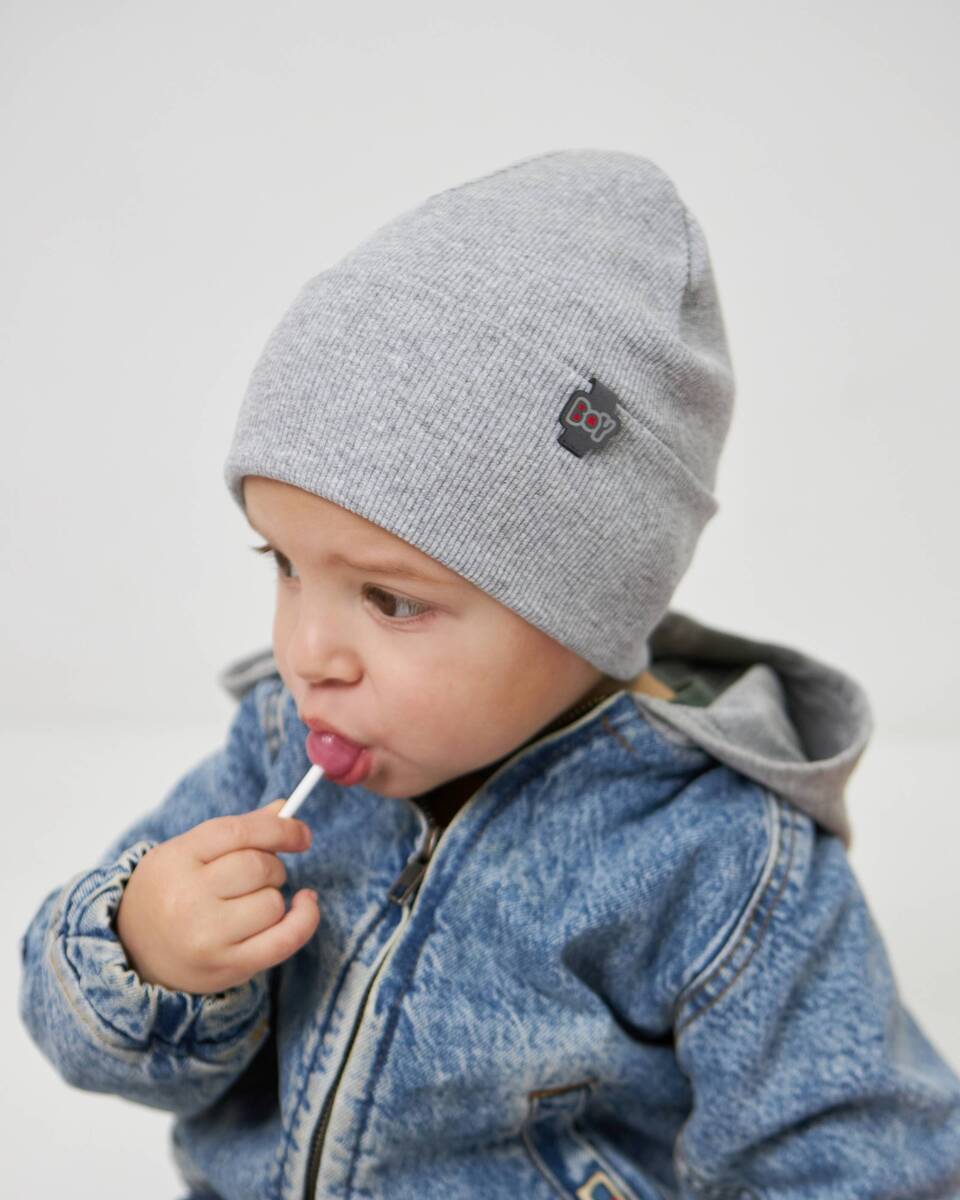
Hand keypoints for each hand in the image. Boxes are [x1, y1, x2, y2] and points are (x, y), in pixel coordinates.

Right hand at [114, 799, 319, 994]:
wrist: (134, 953)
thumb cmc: (169, 893)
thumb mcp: (188, 853)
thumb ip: (237, 831)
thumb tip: (285, 810)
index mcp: (175, 859)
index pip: (238, 832)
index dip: (279, 828)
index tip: (300, 833)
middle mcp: (186, 898)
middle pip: (259, 867)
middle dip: (273, 866)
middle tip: (261, 875)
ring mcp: (206, 936)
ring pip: (273, 902)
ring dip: (274, 897)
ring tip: (250, 903)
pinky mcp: (227, 967)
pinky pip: (285, 939)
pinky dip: (305, 919)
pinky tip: (304, 905)